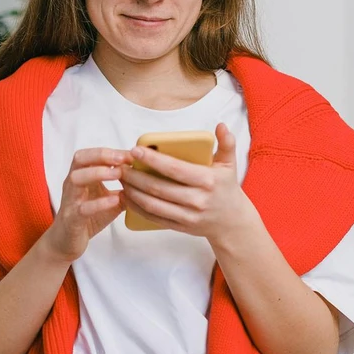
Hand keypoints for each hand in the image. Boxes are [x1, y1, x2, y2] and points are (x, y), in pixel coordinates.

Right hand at [41, 147, 132, 262]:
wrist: (67, 242)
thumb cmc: (89, 217)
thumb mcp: (110, 200)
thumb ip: (125, 188)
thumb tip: (147, 178)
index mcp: (81, 176)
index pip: (91, 154)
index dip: (110, 151)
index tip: (131, 153)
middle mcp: (73, 184)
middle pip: (80, 159)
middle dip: (102, 155)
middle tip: (123, 159)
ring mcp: (70, 201)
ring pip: (77, 179)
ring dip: (98, 173)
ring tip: (118, 174)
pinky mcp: (72, 219)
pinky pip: (83, 208)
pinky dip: (99, 203)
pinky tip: (114, 200)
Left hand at [120, 123, 257, 241]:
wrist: (232, 222)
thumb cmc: (226, 188)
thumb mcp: (230, 165)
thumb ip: (226, 144)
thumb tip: (221, 126)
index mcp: (207, 181)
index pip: (175, 169)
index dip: (153, 160)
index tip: (135, 150)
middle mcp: (197, 200)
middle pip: (158, 187)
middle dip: (135, 176)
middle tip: (121, 166)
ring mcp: (188, 216)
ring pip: (152, 204)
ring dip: (133, 192)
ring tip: (122, 180)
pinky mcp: (180, 227)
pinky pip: (154, 218)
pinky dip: (137, 208)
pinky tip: (128, 197)